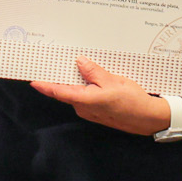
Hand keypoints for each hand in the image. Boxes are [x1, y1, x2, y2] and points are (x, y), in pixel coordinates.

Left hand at [31, 57, 173, 134]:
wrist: (148, 118)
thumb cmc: (132, 101)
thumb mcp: (113, 81)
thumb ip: (93, 72)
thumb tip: (80, 62)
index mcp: (84, 100)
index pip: (58, 92)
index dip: (44, 86)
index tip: (33, 80)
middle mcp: (83, 108)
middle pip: (66, 92)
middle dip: (61, 79)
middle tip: (56, 64)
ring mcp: (90, 112)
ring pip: (77, 94)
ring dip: (76, 83)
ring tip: (78, 68)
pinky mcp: (97, 112)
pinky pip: (85, 98)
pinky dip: (85, 88)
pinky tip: (91, 79)